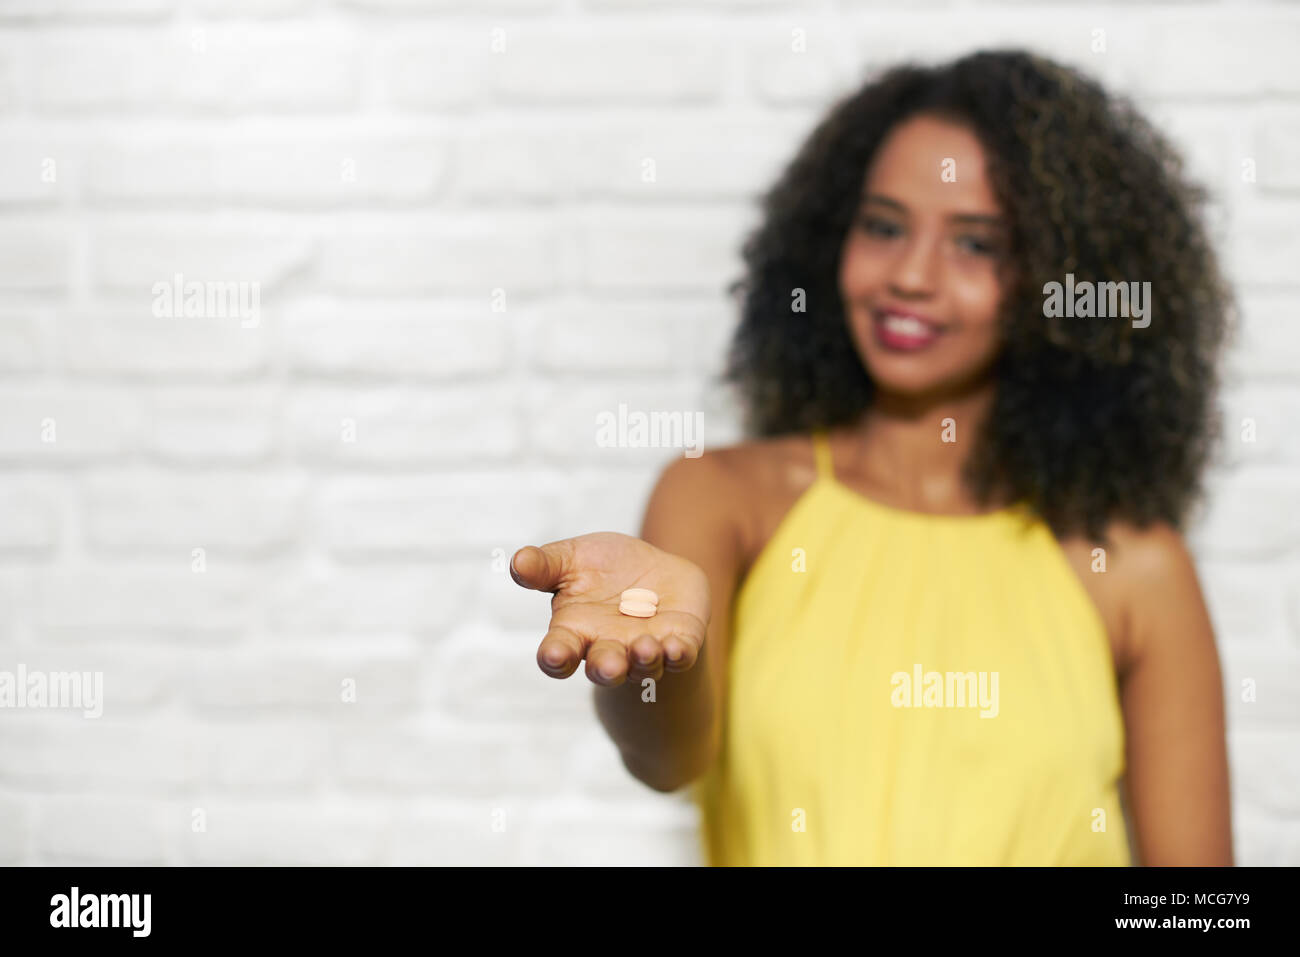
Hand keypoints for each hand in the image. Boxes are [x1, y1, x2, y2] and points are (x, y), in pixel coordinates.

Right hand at [510, 532, 710, 686]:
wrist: (652, 567)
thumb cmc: (601, 568)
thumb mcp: (570, 558)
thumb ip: (544, 565)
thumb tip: (516, 562)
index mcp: (574, 631)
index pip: (558, 653)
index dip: (555, 658)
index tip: (555, 655)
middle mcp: (607, 648)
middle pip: (602, 668)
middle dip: (605, 668)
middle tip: (608, 666)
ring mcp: (643, 649)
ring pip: (642, 667)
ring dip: (644, 661)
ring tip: (646, 647)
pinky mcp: (678, 642)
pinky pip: (679, 657)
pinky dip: (678, 655)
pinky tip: (676, 647)